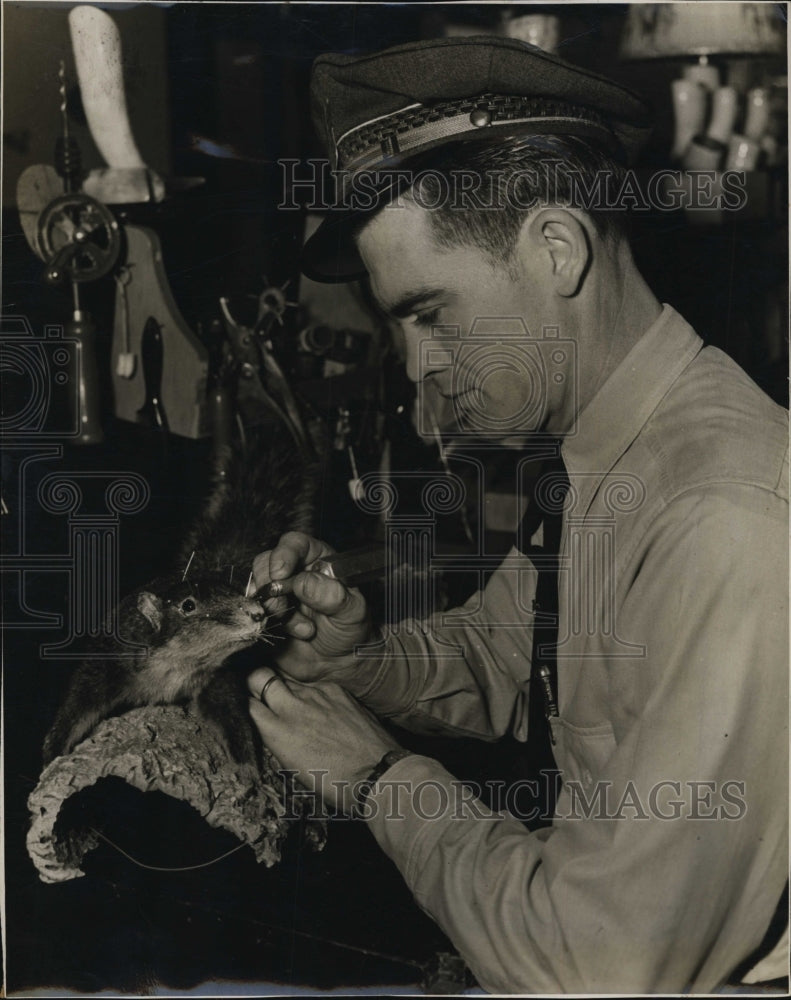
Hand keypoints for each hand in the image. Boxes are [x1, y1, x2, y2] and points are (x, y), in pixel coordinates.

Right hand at [247, 667, 400, 813]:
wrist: (375, 774)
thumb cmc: (333, 781)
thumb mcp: (291, 766)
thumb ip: (277, 738)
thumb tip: (269, 725)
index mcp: (276, 731)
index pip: (245, 703)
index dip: (244, 703)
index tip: (247, 706)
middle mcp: (291, 707)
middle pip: (259, 676)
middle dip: (257, 682)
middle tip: (262, 691)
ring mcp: (315, 694)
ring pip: (288, 679)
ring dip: (286, 688)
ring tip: (295, 703)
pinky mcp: (335, 689)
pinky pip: (315, 685)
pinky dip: (313, 694)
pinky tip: (323, 709)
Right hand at [253, 532, 373, 683]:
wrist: (338, 663)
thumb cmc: (350, 631)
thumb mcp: (352, 612)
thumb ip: (332, 595)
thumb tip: (304, 582)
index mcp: (319, 561)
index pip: (295, 544)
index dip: (284, 554)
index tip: (280, 573)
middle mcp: (295, 573)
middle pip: (266, 562)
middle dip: (271, 586)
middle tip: (284, 609)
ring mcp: (278, 594)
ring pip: (257, 587)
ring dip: (272, 609)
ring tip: (302, 630)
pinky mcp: (266, 614)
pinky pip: (252, 612)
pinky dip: (265, 624)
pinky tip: (288, 636)